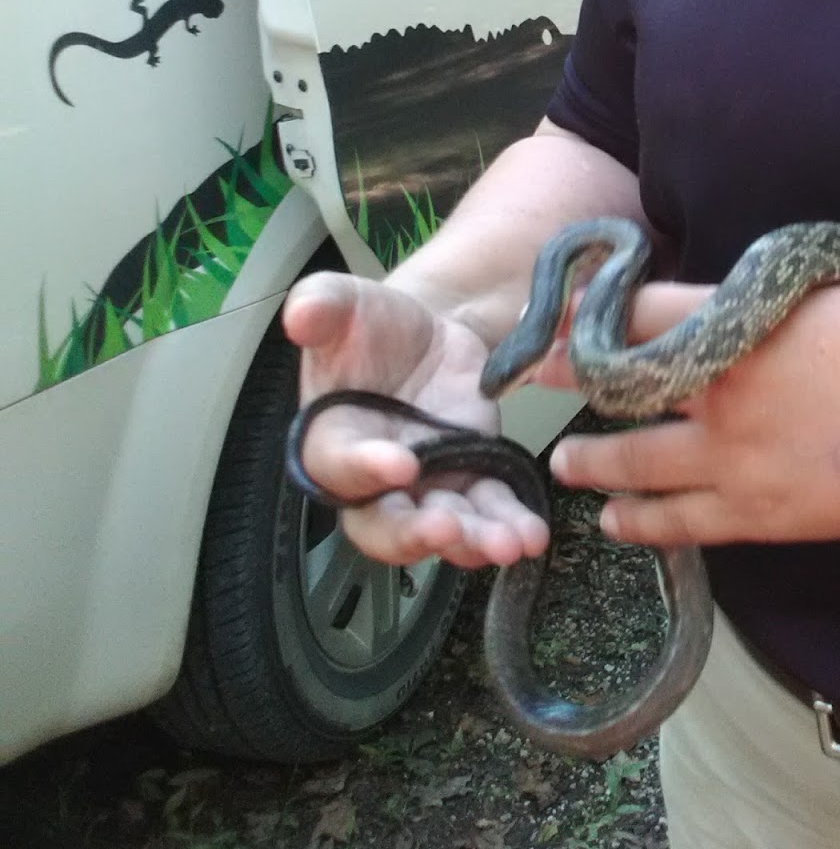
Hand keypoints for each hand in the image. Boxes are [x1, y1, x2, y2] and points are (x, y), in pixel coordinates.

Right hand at [282, 272, 548, 570]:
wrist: (425, 328)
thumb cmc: (369, 326)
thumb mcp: (344, 304)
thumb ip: (321, 306)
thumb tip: (301, 313)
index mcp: (332, 439)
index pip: (339, 466)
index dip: (366, 469)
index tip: (401, 463)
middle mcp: (374, 479)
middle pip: (383, 525)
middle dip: (414, 534)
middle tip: (448, 528)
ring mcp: (427, 485)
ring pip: (442, 529)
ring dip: (472, 541)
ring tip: (506, 543)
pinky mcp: (471, 477)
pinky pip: (487, 511)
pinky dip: (508, 525)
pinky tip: (530, 535)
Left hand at [544, 280, 839, 547]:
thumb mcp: (815, 298)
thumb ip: (752, 310)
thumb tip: (707, 317)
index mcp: (735, 323)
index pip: (635, 314)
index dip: (587, 318)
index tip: (556, 323)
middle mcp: (718, 390)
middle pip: (617, 390)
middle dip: (571, 390)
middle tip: (537, 390)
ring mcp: (735, 459)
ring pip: (634, 465)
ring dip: (594, 465)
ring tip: (567, 467)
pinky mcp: (761, 513)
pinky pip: (682, 523)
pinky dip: (645, 522)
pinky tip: (622, 522)